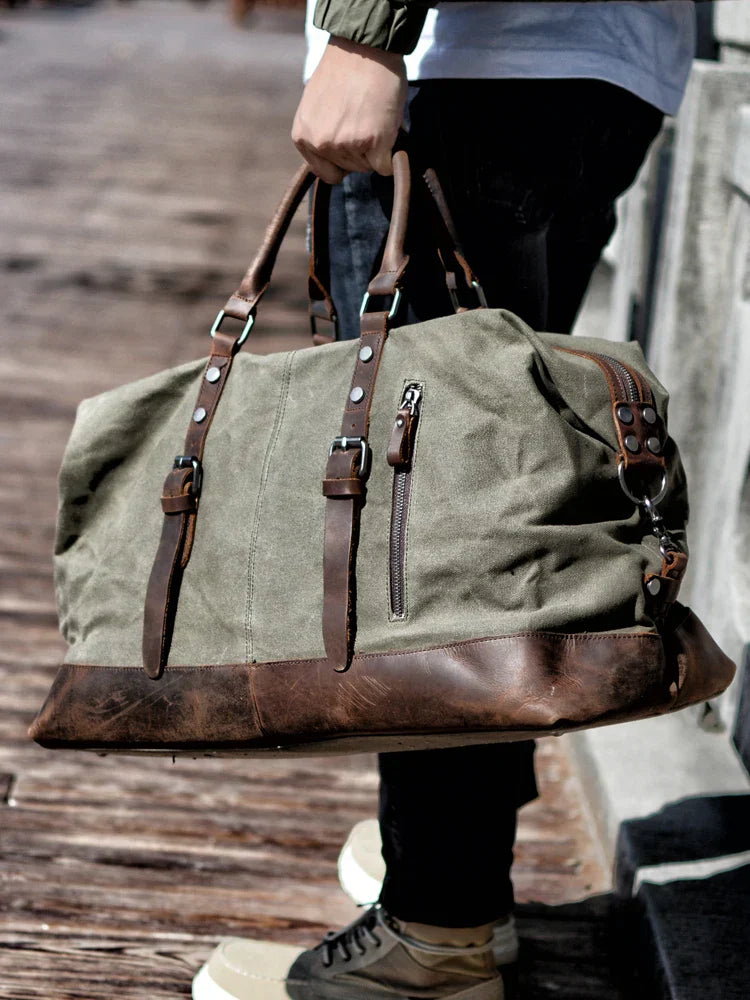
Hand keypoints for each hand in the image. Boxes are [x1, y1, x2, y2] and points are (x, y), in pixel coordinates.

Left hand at [292, 37, 407, 183]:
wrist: (364, 47)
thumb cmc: (343, 71)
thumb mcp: (315, 106)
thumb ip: (319, 132)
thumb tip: (333, 156)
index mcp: (303, 136)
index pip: (327, 173)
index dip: (342, 160)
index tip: (350, 141)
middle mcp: (321, 143)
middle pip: (350, 170)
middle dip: (360, 151)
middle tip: (363, 117)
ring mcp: (347, 144)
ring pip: (368, 166)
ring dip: (375, 148)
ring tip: (373, 115)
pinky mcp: (373, 143)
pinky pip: (385, 166)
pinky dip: (391, 154)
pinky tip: (386, 127)